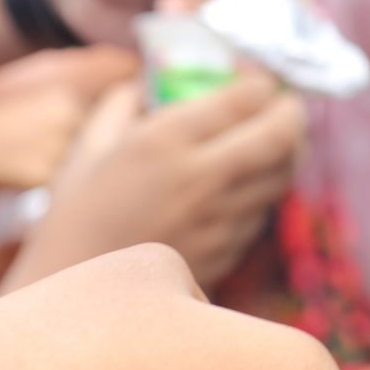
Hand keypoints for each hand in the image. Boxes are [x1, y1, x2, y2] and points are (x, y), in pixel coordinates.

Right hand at [24, 76, 303, 288]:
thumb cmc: (76, 213)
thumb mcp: (90, 144)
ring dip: (287, 151)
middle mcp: (200, 178)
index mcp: (164, 142)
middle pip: (280, 136)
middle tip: (288, 104)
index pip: (243, 99)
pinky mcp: (228, 250)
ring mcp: (219, 219)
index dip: (261, 83)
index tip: (259, 79)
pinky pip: (263, 210)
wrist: (78, 293)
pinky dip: (265, 189)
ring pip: (281, 175)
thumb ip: (126, 101)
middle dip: (293, 112)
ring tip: (276, 139)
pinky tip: (249, 181)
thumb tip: (155, 76)